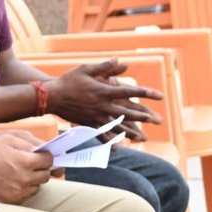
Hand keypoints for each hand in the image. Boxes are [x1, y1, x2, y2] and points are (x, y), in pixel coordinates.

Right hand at [0, 130, 52, 203]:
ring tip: (20, 171)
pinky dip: (25, 188)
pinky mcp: (14, 200)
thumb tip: (45, 149)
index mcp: (25, 161)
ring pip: (38, 185)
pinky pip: (28, 194)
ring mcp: (19, 191)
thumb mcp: (8, 139)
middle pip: (46, 175)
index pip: (49, 161)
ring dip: (34, 179)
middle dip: (42, 168)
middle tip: (31, 163)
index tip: (42, 156)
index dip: (47, 157)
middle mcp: (25, 178)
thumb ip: (29, 143)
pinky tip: (14, 180)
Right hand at [45, 60, 161, 136]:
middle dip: (142, 116)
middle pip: (127, 112)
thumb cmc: (69, 80)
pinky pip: (102, 135)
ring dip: (131, 131)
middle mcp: (102, 105)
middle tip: (155, 120)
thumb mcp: (87, 69)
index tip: (159, 95)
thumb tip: (124, 62)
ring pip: (117, 126)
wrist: (52, 97)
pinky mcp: (89, 124)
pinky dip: (110, 142)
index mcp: (104, 90)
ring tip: (142, 137)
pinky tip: (118, 148)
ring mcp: (96, 117)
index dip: (145, 93)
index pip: (130, 91)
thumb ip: (106, 67)